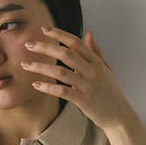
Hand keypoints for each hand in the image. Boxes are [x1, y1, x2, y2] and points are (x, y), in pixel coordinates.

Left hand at [20, 26, 134, 131]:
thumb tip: (88, 33)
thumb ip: (95, 51)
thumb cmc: (110, 92)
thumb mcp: (105, 69)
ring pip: (61, 72)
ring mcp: (88, 86)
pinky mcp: (84, 101)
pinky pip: (63, 91)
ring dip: (42, 67)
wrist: (119, 116)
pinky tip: (36, 85)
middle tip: (29, 44)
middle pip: (66, 54)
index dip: (59, 34)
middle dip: (46, 47)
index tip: (44, 29)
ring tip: (26, 65)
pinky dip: (49, 87)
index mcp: (96, 62)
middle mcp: (92, 71)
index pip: (76, 42)